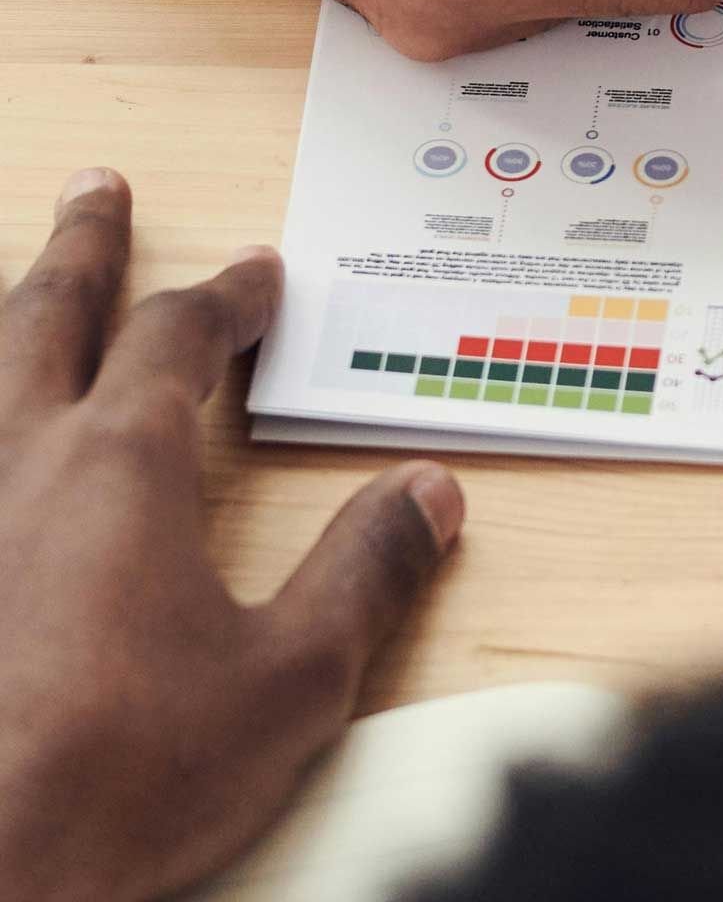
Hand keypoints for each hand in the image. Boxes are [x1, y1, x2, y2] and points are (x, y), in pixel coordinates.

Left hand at [0, 168, 461, 901]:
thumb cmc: (110, 783)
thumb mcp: (285, 686)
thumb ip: (365, 576)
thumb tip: (431, 494)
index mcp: (119, 468)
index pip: (180, 339)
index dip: (225, 298)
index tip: (255, 275)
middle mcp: (12, 464)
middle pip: (45, 316)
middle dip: (83, 247)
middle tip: (96, 188)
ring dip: (6, 313)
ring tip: (14, 281)